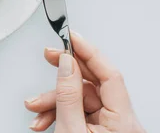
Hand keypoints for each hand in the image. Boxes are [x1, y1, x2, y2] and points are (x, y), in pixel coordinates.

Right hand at [25, 32, 144, 131]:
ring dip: (54, 101)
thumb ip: (68, 96)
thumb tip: (66, 64)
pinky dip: (59, 112)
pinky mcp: (101, 131)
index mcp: (123, 121)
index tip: (72, 36)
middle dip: (63, 75)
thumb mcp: (70, 129)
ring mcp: (112, 127)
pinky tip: (44, 118)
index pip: (109, 74)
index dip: (89, 52)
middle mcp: (122, 122)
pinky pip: (80, 111)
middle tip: (49, 56)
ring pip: (80, 98)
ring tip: (35, 107)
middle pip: (92, 83)